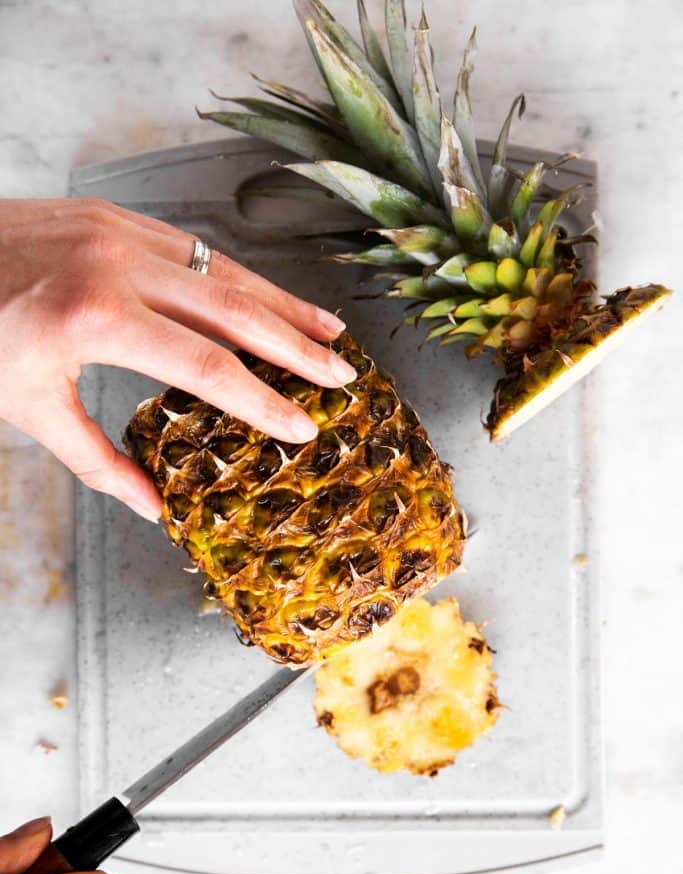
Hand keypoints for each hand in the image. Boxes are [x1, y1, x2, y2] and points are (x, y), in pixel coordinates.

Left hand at [0, 199, 352, 520]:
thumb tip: (154, 508)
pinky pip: (193, 245)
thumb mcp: (27, 406)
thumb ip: (97, 461)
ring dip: (281, 302)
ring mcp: (118, 230)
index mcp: (96, 318)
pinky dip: (237, 274)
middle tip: (344, 374)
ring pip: (223, 267)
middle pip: (234, 308)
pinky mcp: (113, 215)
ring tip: (328, 332)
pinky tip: (266, 296)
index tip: (304, 427)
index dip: (263, 401)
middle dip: (296, 346)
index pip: (206, 366)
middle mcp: (116, 264)